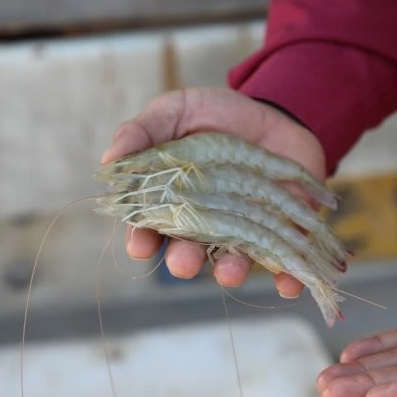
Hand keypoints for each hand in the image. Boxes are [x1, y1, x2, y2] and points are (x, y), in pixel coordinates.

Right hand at [101, 87, 324, 296]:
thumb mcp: (174, 111)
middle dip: (184, 261)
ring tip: (228, 272)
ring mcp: (244, 230)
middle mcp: (205, 225)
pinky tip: (287, 285)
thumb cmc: (213, 115)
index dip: (142, 239)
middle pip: (189, 252)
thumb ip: (141, 132)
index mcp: (171, 202)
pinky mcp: (282, 230)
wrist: (272, 110)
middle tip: (183, 263)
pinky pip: (284, 262)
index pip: (149, 228)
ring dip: (229, 271)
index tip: (140, 245)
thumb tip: (109, 161)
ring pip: (232, 261)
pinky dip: (286, 278)